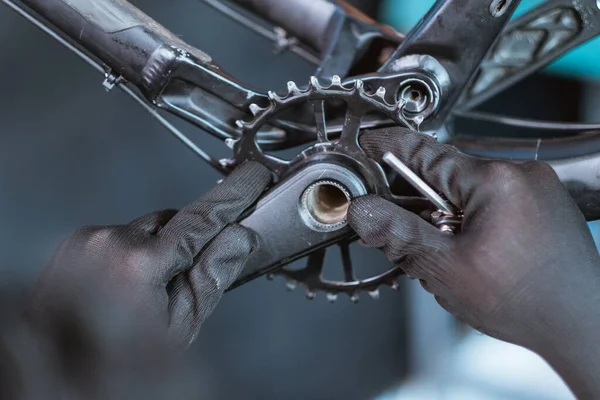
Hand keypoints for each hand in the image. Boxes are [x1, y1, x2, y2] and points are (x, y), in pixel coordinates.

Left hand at [25, 161, 271, 347]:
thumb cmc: (117, 358)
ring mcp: (89, 240)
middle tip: (185, 279)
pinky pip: (122, 234)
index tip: (252, 178)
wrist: (63, 368)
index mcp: (138, 264)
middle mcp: (109, 241)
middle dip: (187, 242)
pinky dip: (133, 253)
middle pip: (172, 222)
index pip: (200, 219)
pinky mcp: (78, 242)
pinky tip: (127, 285)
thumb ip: (212, 275)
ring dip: (157, 250)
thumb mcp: (179, 324)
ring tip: (147, 291)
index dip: (233, 196)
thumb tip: (239, 238)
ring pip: (147, 228)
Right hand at [348, 128, 599, 396]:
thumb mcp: (446, 268)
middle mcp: (520, 174)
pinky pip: (492, 200)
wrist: (580, 324)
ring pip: (467, 190)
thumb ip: (398, 234)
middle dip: (422, 204)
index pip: (426, 153)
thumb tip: (363, 210)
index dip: (389, 148)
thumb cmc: (527, 300)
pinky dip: (472, 220)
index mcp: (496, 180)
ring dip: (448, 216)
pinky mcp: (543, 203)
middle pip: (445, 175)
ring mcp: (536, 187)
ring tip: (457, 255)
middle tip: (418, 239)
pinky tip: (478, 253)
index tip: (369, 142)